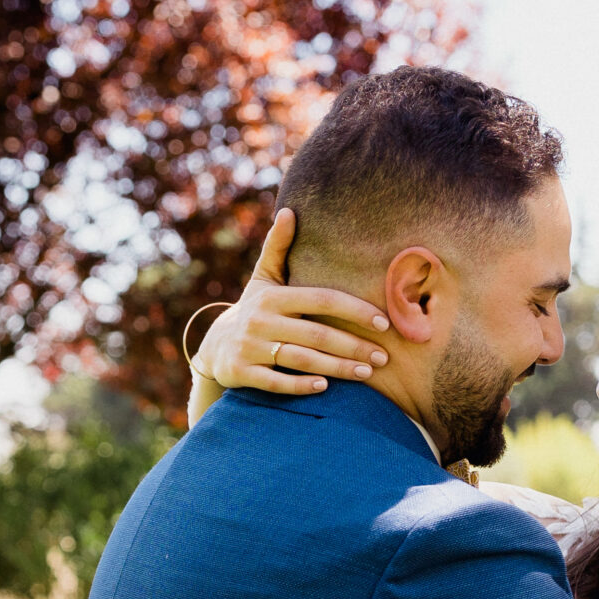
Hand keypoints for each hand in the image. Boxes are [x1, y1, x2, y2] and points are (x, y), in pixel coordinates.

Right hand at [190, 208, 394, 396]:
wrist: (215, 346)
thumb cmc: (254, 309)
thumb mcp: (263, 278)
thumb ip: (278, 247)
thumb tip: (288, 211)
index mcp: (273, 296)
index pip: (322, 300)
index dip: (354, 310)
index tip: (383, 322)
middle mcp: (260, 320)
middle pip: (317, 334)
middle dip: (354, 346)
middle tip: (383, 357)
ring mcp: (250, 348)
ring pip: (301, 360)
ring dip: (338, 368)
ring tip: (367, 373)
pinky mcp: (241, 373)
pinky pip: (276, 382)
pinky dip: (301, 385)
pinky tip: (325, 387)